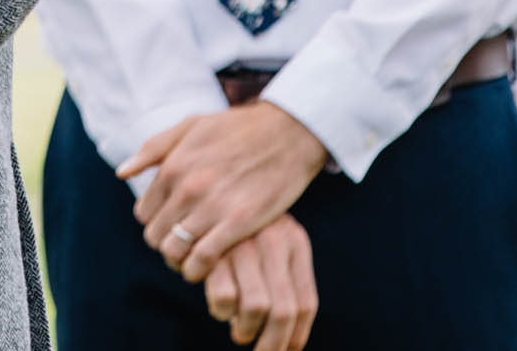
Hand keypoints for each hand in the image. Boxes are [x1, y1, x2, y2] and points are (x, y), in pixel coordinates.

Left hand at [119, 103, 328, 282]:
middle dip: (166, 244)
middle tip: (183, 246)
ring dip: (180, 261)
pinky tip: (207, 266)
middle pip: (156, 236)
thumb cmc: (238, 128)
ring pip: (175, 252)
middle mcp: (187, 187)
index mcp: (173, 165)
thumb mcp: (192, 126)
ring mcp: (212, 206)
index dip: (155, 223)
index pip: (144, 213)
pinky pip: (204, 260)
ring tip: (193, 259)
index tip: (171, 227)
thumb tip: (122, 172)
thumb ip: (154, 148)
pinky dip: (199, 269)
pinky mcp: (239, 223)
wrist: (287, 132)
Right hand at [202, 214, 316, 349]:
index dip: (296, 337)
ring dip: (245, 330)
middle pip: (283, 311)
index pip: (304, 303)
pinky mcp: (212, 247)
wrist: (214, 181)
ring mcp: (243, 243)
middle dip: (272, 345)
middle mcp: (274, 241)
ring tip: (239, 330)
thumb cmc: (247, 225)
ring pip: (255, 308)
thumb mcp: (276, 241)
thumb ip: (285, 279)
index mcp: (295, 241)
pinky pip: (222, 298)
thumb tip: (290, 343)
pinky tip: (218, 305)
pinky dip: (220, 311)